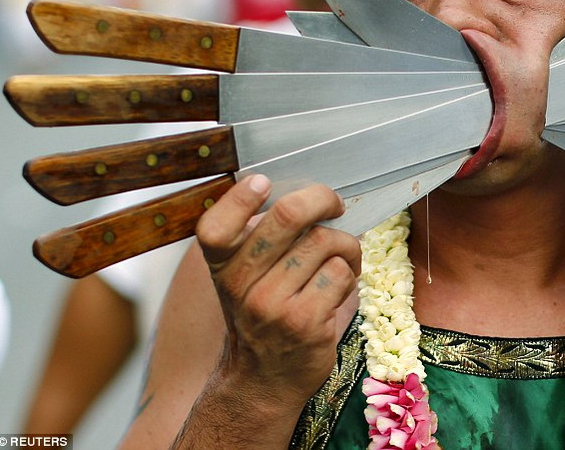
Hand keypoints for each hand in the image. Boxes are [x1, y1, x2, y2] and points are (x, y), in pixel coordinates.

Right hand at [195, 174, 360, 404]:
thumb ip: (261, 238)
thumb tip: (307, 191)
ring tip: (342, 258)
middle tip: (335, 204)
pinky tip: (342, 284)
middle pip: (288, 216)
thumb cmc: (264, 315)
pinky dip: (350, 273)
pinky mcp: (305, 323)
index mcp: (222, 266)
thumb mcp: (245, 278)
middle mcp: (240, 285)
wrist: (263, 381)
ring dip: (345, 244)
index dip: (239, 199)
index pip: (215, 227)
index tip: (263, 183)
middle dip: (322, 199)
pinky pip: (341, 273)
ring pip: (325, 241)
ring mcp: (272, 305)